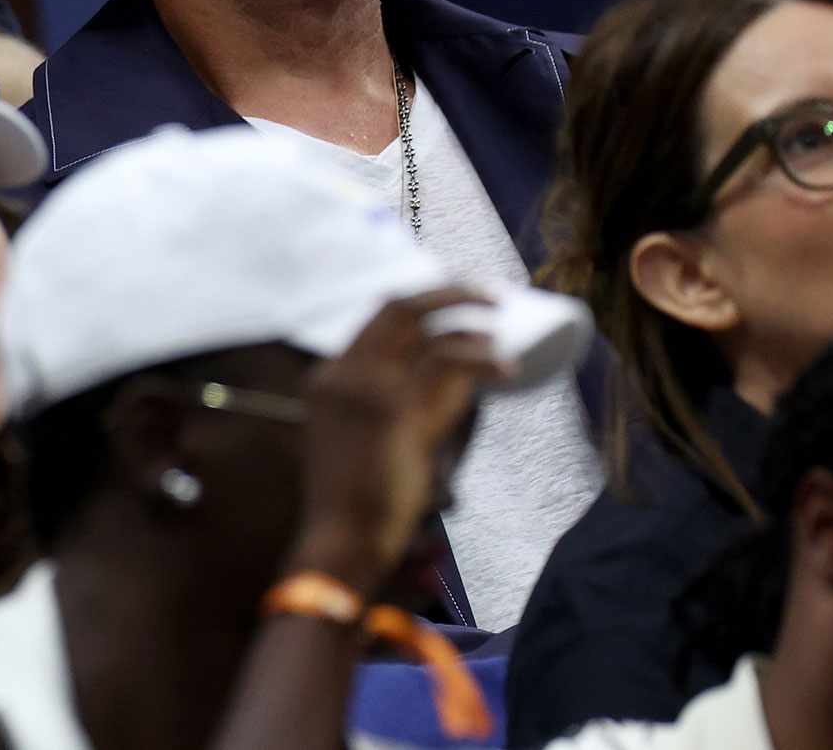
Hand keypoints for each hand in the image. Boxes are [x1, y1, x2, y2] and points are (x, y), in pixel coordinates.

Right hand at [289, 287, 504, 593]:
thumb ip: (412, 406)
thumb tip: (463, 378)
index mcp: (328, 379)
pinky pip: (444, 363)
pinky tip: (504, 367)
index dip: (423, 303)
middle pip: (397, 306)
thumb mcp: (381, 441)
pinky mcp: (392, 406)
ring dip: (468, 319)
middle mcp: (342, 372)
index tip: (459, 301)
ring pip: (424, 325)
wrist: (341, 540)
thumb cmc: (360, 502)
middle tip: (490, 295)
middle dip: (448, 291)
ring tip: (500, 333)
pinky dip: (479, 358)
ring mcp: (365, 385)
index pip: (378, 319)